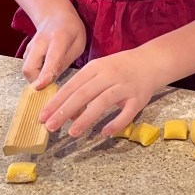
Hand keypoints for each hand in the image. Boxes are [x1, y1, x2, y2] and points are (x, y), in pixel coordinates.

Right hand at [21, 7, 86, 88]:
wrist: (55, 15)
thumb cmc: (72, 31)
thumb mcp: (78, 44)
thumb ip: (65, 62)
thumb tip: (51, 81)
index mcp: (58, 38)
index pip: (51, 58)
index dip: (46, 73)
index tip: (41, 86)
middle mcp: (40, 42)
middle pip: (29, 67)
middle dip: (36, 82)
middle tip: (49, 86)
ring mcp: (30, 46)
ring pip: (26, 69)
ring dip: (35, 79)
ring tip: (49, 77)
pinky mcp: (26, 51)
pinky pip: (27, 67)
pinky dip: (34, 74)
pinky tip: (44, 71)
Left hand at [39, 49, 161, 138]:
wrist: (152, 61)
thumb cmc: (121, 68)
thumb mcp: (100, 71)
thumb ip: (83, 88)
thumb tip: (66, 113)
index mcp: (96, 67)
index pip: (72, 85)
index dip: (57, 101)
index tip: (42, 116)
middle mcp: (109, 75)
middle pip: (84, 93)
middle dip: (64, 111)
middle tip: (50, 126)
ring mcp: (125, 86)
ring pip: (103, 102)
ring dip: (86, 118)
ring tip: (72, 133)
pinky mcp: (139, 98)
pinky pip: (127, 113)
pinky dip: (116, 123)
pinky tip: (105, 132)